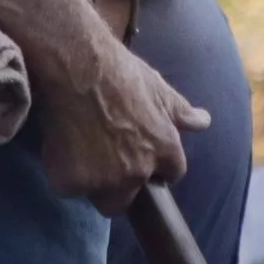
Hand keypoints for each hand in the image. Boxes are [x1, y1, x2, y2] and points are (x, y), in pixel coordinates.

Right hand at [37, 39, 206, 211]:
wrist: (76, 65)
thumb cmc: (119, 71)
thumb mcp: (158, 87)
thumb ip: (181, 112)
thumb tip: (203, 122)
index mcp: (163, 150)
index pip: (169, 174)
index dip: (154, 165)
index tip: (139, 152)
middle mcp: (137, 171)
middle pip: (129, 197)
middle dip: (120, 182)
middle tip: (103, 153)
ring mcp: (104, 180)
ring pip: (99, 196)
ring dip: (92, 181)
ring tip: (79, 149)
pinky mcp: (72, 182)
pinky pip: (68, 188)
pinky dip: (64, 173)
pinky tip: (60, 147)